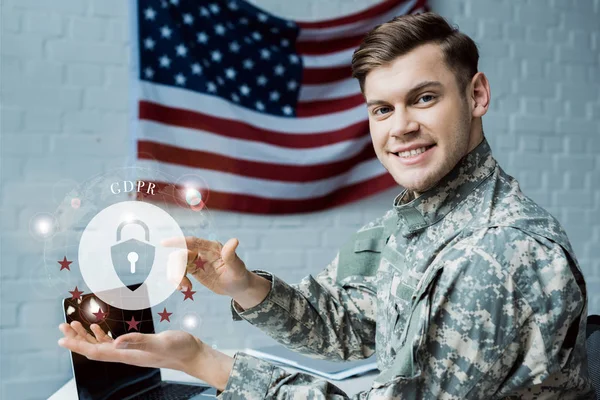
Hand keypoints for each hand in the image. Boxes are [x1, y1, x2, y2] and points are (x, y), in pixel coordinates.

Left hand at [58, 321, 233, 390]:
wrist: (192, 354)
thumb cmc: (179, 348)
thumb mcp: (159, 342)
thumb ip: (138, 341)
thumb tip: (115, 343)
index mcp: (127, 355)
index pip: (96, 351)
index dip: (78, 345)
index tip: (62, 338)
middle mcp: (126, 354)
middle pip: (94, 349)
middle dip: (77, 339)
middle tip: (62, 327)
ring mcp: (131, 351)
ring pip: (102, 345)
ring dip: (87, 336)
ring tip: (74, 324)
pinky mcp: (137, 347)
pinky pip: (113, 343)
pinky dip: (102, 335)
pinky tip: (99, 328)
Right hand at [162, 236, 250, 296]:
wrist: (237, 287)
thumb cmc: (240, 275)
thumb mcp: (237, 267)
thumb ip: (231, 255)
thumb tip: (234, 241)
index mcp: (211, 247)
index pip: (192, 242)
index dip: (178, 241)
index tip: (164, 243)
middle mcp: (202, 252)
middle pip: (181, 255)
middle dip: (177, 269)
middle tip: (183, 285)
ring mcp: (196, 261)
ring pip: (177, 264)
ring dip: (176, 276)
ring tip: (185, 288)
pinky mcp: (193, 270)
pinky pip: (180, 272)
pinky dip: (178, 281)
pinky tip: (186, 289)